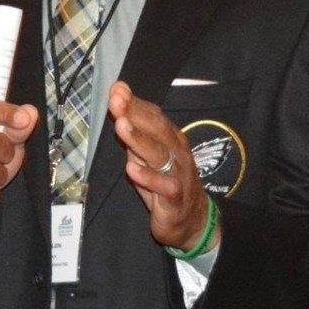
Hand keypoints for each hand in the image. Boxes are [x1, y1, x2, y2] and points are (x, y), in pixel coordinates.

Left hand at [108, 81, 215, 251]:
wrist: (191, 220)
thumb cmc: (164, 183)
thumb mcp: (146, 156)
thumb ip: (134, 133)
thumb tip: (118, 103)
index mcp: (170, 139)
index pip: (153, 116)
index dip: (135, 102)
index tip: (117, 89)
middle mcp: (177, 153)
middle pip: (157, 129)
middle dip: (135, 113)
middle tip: (117, 100)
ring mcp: (178, 174)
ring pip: (159, 154)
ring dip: (139, 139)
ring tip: (121, 126)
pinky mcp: (175, 199)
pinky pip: (164, 186)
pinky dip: (149, 178)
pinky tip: (132, 170)